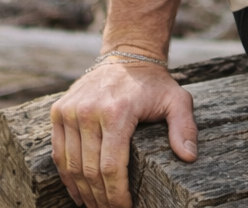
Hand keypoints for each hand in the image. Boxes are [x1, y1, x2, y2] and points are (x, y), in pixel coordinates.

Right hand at [51, 60, 197, 207]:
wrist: (126, 55)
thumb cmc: (154, 84)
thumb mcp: (177, 100)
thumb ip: (184, 128)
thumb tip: (188, 156)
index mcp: (117, 112)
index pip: (110, 167)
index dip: (116, 195)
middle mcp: (89, 111)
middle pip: (89, 171)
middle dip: (100, 199)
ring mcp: (70, 110)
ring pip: (71, 165)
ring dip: (82, 192)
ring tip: (94, 206)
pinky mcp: (58, 111)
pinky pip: (59, 152)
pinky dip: (66, 176)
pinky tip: (78, 191)